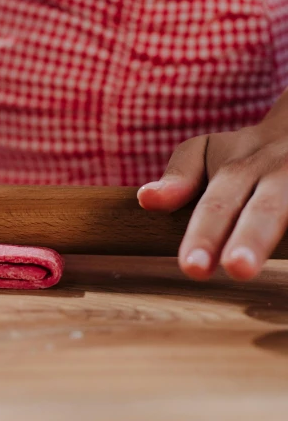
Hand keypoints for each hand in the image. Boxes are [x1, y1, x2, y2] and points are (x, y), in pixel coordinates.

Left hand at [138, 119, 287, 280]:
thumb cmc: (246, 153)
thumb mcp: (207, 152)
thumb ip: (179, 176)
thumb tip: (147, 199)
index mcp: (241, 167)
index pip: (218, 202)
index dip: (204, 234)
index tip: (192, 268)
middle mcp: (281, 171)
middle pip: (268, 208)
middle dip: (251, 238)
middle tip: (237, 269)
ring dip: (272, 235)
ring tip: (252, 265)